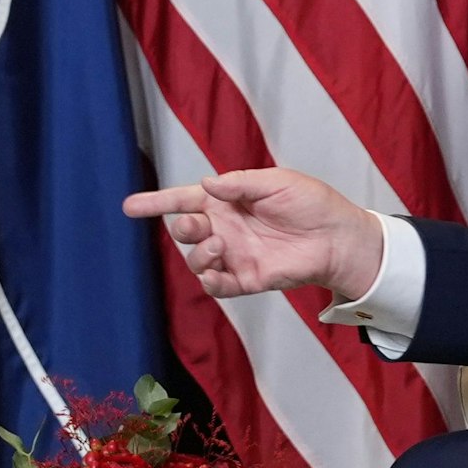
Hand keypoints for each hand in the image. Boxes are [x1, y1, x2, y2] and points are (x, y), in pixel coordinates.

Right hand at [122, 168, 383, 298]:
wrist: (338, 237)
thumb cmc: (311, 203)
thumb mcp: (276, 181)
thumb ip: (239, 183)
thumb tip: (206, 184)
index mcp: (226, 201)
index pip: (183, 200)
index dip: (155, 203)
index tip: (129, 207)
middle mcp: (224, 228)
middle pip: (184, 230)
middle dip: (183, 228)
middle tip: (201, 226)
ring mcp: (233, 255)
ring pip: (195, 260)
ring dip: (198, 254)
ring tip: (218, 245)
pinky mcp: (245, 279)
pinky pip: (215, 285)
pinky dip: (210, 280)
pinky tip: (218, 269)